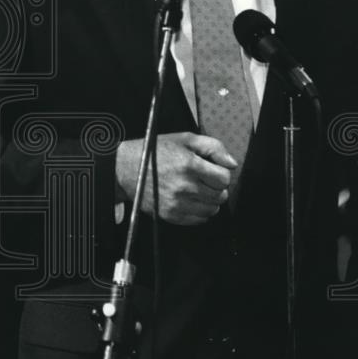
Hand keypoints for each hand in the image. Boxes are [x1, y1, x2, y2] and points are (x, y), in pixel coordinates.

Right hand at [116, 132, 234, 225]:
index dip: (221, 173)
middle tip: (206, 180)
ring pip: (212, 210)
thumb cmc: (156, 151)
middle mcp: (184, 186)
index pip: (224, 178)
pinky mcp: (171, 215)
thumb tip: (232, 163)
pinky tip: (191, 199)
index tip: (213, 170)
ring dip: (210, 200)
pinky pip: (199, 220)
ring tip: (198, 189)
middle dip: (216, 187)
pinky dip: (200, 211)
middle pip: (220, 196)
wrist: (126, 169)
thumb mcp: (184, 139)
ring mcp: (177, 203)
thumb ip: (213, 147)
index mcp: (189, 164)